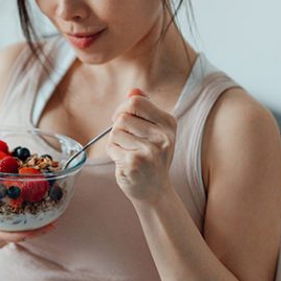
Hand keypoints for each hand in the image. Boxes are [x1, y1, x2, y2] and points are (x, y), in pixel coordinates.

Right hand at [0, 185, 56, 249]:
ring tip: (49, 223)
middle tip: (49, 226)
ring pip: (9, 241)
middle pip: (4, 240)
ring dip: (29, 234)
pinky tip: (39, 223)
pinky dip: (25, 232)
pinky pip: (10, 238)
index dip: (13, 235)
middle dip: (27, 235)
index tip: (31, 231)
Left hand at [107, 88, 177, 203]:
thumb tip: (133, 90)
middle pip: (123, 116)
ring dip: (115, 142)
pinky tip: (125, 162)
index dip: (123, 108)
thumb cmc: (152, 157)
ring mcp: (149, 150)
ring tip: (128, 152)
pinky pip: (111, 147)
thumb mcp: (154, 130)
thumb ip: (144, 109)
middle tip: (126, 140)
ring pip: (115, 131)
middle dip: (118, 127)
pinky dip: (113, 153)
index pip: (136, 101)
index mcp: (169, 123)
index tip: (122, 119)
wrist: (155, 191)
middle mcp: (162, 136)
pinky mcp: (134, 163)